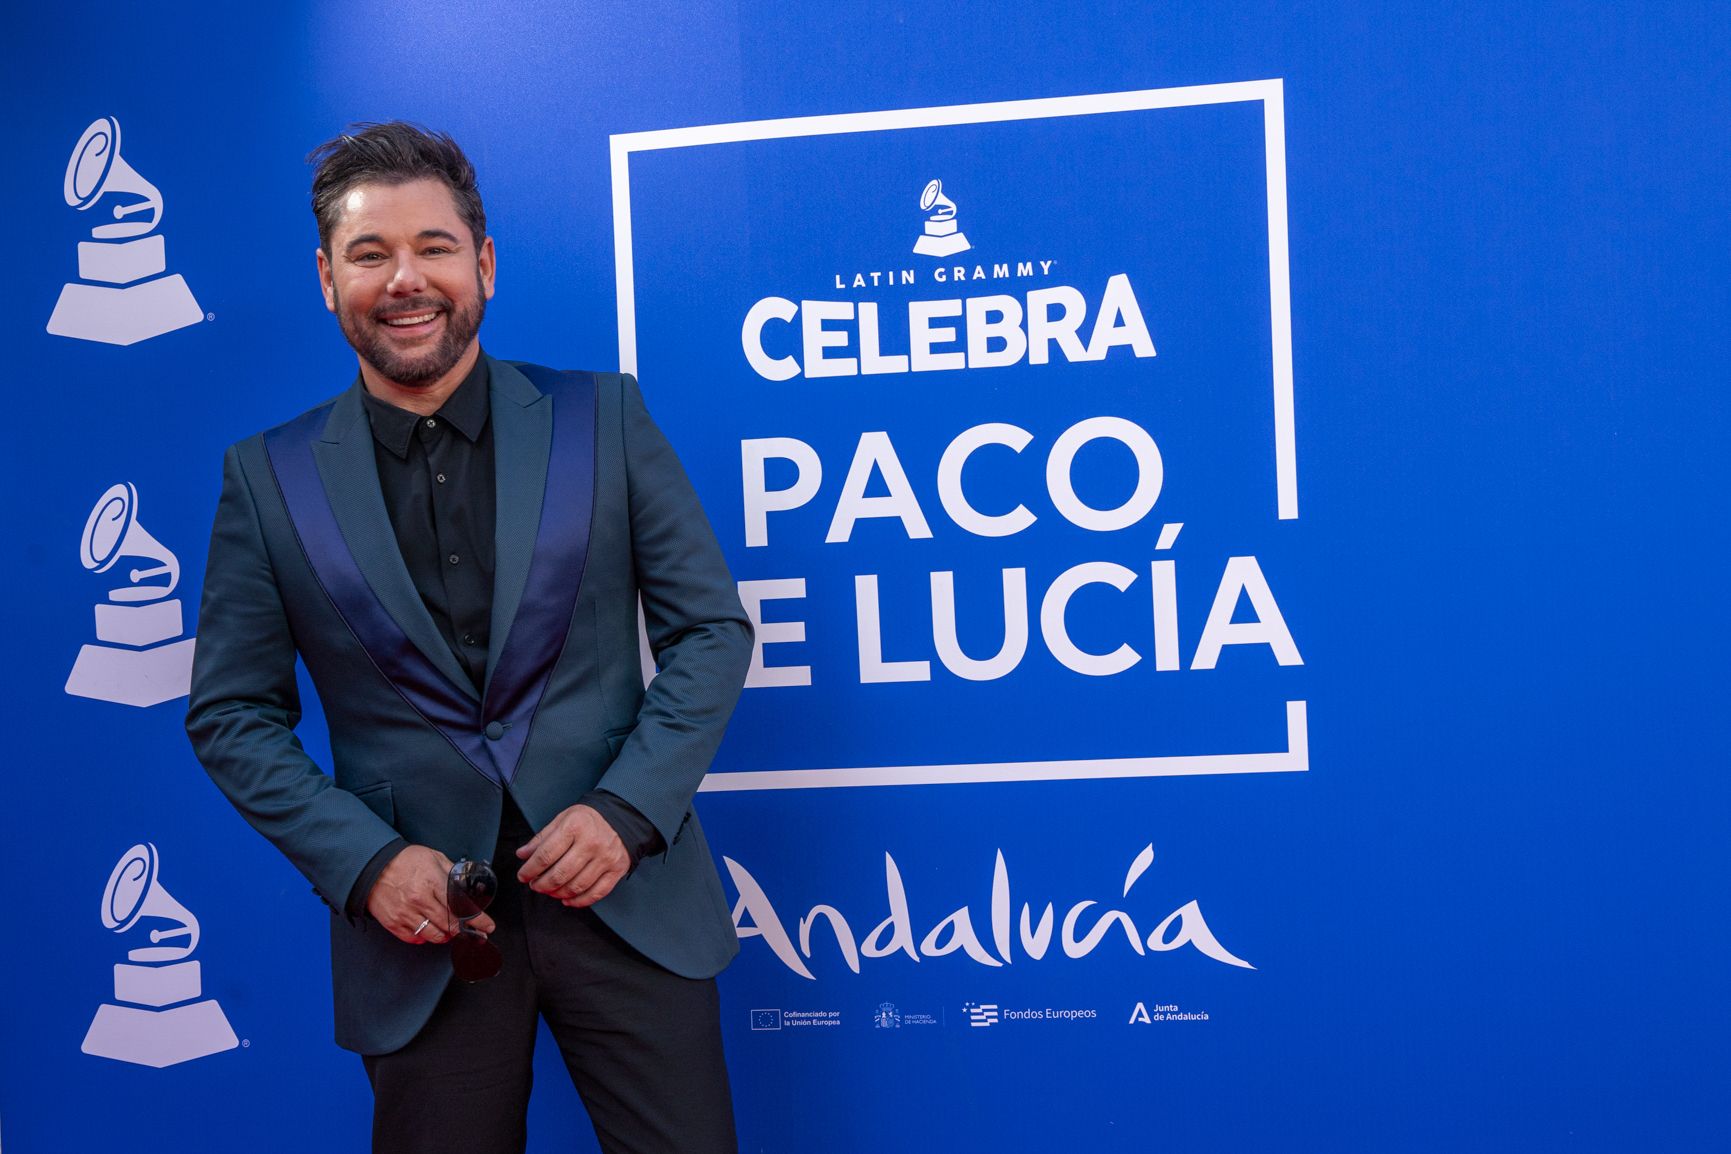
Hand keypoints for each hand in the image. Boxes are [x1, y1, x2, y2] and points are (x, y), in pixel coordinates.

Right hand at [365, 844, 497, 943]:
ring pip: (433, 936)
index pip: (461, 906)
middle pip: (450, 925)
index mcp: (432, 882)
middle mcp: (419, 900)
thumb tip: (466, 884)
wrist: (373, 865)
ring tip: (449, 930)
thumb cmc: (404, 860)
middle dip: (464, 930)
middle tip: (471, 932)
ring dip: (445, 935)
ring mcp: (405, 913)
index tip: (487, 926)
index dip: (477, 919)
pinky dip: (424, 938)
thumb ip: (451, 872)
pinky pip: (414, 939)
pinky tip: (428, 931)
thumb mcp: (434, 857)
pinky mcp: (393, 923)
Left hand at [516, 804, 629, 907]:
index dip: (530, 870)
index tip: (523, 876)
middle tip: (536, 885)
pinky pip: (596, 893)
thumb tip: (522, 854)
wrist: (620, 817)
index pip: (545, 855)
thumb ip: (541, 838)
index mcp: (574, 827)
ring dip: (558, 894)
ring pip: (576, 886)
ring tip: (550, 891)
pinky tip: (567, 899)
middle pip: (560, 874)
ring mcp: (605, 858)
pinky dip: (579, 901)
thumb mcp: (562, 820)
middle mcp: (591, 843)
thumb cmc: (587, 820)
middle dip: (542, 885)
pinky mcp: (617, 870)